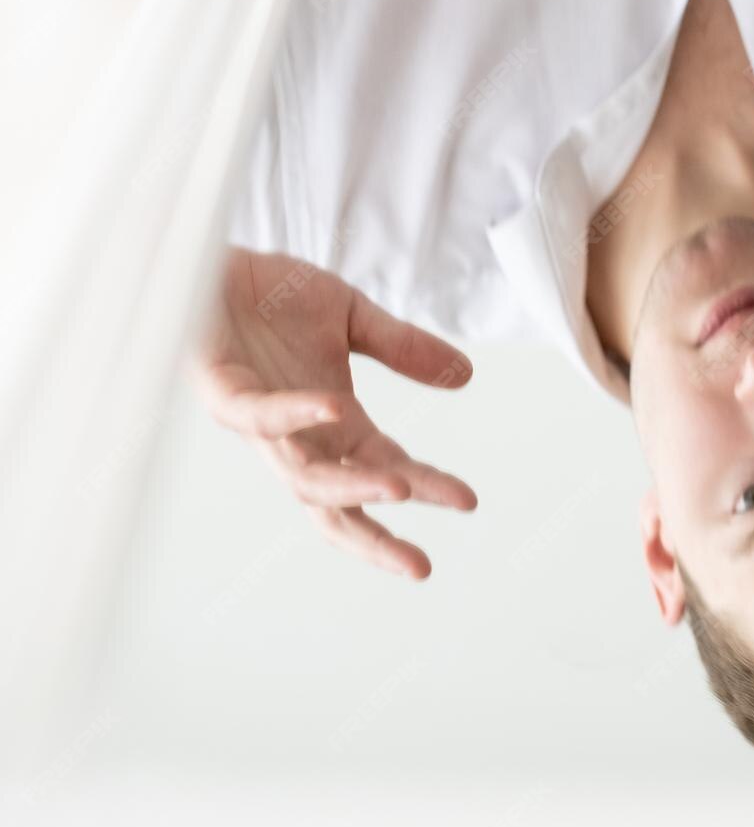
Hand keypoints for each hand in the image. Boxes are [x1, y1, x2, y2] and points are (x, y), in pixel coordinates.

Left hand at [189, 247, 476, 580]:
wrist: (213, 259)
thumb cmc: (273, 295)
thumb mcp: (352, 317)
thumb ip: (403, 348)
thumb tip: (466, 374)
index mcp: (331, 423)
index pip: (383, 468)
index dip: (424, 487)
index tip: (467, 500)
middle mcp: (295, 436)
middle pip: (336, 506)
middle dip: (376, 539)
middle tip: (418, 566)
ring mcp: (258, 420)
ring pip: (300, 476)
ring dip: (349, 487)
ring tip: (400, 489)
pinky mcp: (222, 391)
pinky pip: (260, 414)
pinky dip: (296, 414)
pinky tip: (334, 407)